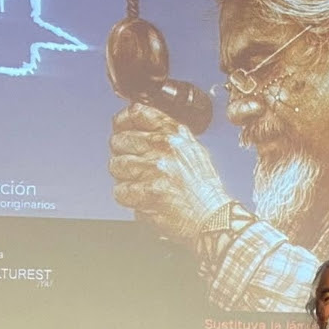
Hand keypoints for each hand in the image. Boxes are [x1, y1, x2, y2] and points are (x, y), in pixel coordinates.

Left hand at [108, 101, 232, 240]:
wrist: (211, 216)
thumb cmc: (202, 188)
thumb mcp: (191, 150)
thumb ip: (166, 135)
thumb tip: (136, 125)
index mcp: (175, 133)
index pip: (137, 112)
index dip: (122, 120)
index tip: (119, 127)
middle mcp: (164, 146)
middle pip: (120, 140)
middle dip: (121, 154)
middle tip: (132, 165)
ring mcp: (155, 169)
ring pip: (116, 165)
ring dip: (123, 177)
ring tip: (139, 183)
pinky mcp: (147, 192)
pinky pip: (120, 190)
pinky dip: (127, 197)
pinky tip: (141, 198)